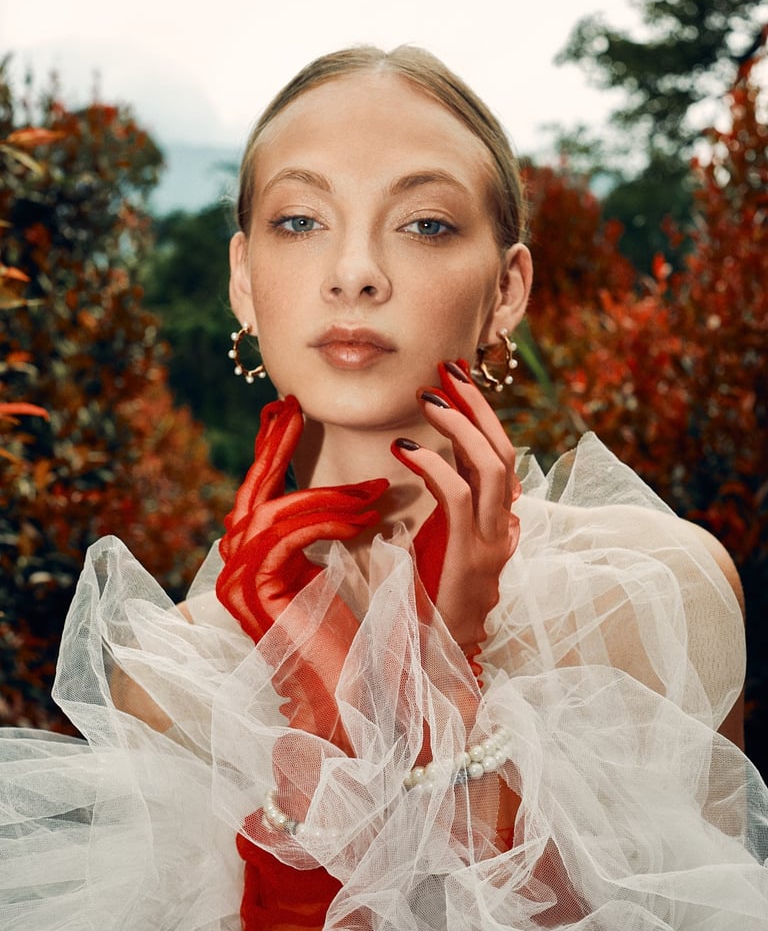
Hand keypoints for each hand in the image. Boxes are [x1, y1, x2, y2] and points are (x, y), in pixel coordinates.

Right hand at [216, 395, 387, 746]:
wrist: (350, 703)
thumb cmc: (352, 640)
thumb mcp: (338, 572)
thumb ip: (327, 533)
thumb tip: (355, 490)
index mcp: (254, 562)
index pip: (260, 495)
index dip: (270, 451)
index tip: (288, 412)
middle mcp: (236, 569)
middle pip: (253, 492)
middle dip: (274, 448)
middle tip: (294, 410)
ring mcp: (239, 582)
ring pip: (275, 512)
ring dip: (330, 495)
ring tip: (375, 490)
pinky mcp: (256, 594)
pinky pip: (288, 536)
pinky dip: (329, 520)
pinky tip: (366, 516)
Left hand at [391, 360, 520, 653]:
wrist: (437, 657)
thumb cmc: (429, 602)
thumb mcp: (437, 542)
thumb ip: (443, 507)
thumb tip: (422, 461)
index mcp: (496, 521)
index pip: (499, 456)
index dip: (481, 415)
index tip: (455, 381)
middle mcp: (504, 527)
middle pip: (504, 451)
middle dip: (477, 406)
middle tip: (448, 371)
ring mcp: (495, 543)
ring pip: (493, 467)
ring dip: (461, 426)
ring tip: (429, 398)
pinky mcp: (474, 557)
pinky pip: (461, 498)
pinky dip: (437, 466)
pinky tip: (406, 448)